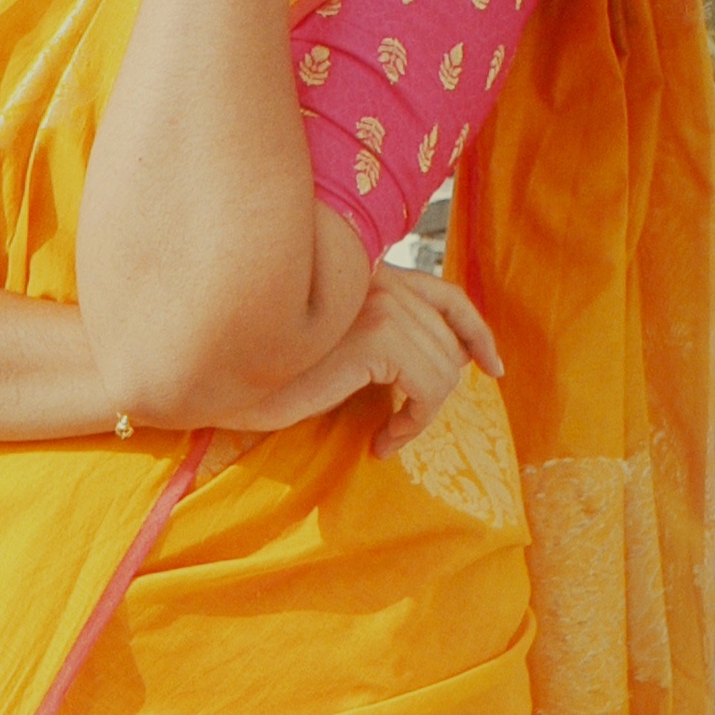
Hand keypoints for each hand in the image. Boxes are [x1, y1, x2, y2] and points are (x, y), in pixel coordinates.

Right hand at [221, 261, 503, 452]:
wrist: (224, 384)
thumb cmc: (270, 374)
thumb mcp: (334, 348)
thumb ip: (381, 335)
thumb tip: (448, 360)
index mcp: (367, 272)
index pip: (446, 293)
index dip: (476, 332)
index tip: (491, 366)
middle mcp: (377, 277)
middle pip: (449, 341)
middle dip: (436, 390)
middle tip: (403, 423)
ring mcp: (378, 302)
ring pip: (443, 371)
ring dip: (421, 414)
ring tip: (386, 435)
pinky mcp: (376, 336)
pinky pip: (429, 389)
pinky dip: (414, 424)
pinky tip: (382, 441)